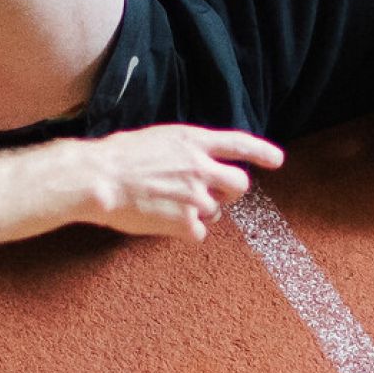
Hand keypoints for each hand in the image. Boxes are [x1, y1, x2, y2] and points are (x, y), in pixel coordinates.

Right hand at [82, 125, 282, 240]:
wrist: (96, 179)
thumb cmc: (117, 157)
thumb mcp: (157, 139)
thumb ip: (183, 150)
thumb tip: (193, 162)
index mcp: (192, 141)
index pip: (238, 144)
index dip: (261, 152)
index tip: (277, 160)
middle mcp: (200, 168)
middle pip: (240, 185)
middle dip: (231, 192)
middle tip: (214, 195)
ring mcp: (195, 196)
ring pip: (215, 212)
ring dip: (198, 212)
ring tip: (166, 204)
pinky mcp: (185, 222)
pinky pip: (197, 233)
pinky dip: (184, 231)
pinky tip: (161, 220)